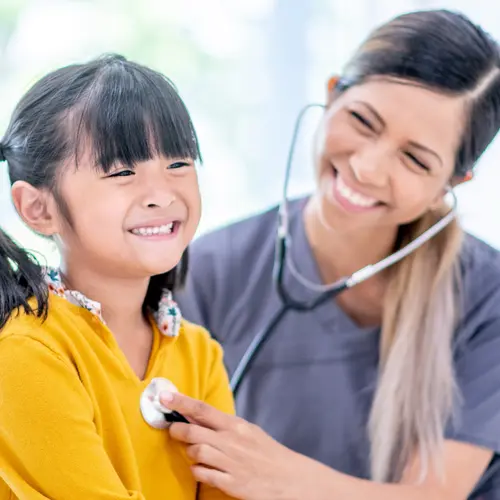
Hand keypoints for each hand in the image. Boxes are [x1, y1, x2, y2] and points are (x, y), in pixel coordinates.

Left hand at [162, 391, 314, 499]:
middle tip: (173, 429)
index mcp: (236, 425)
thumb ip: (225, 425)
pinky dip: (197, 471)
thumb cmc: (267, 453)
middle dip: (177, 430)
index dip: (181, 401)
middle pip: (193, 430)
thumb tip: (199, 415)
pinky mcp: (230, 483)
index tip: (165, 396)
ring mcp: (230, 462)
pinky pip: (202, 474)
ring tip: (194, 452)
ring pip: (195, 452)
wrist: (290, 479)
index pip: (203, 409)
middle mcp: (231, 441)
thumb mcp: (249, 432)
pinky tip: (202, 469)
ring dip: (189, 452)